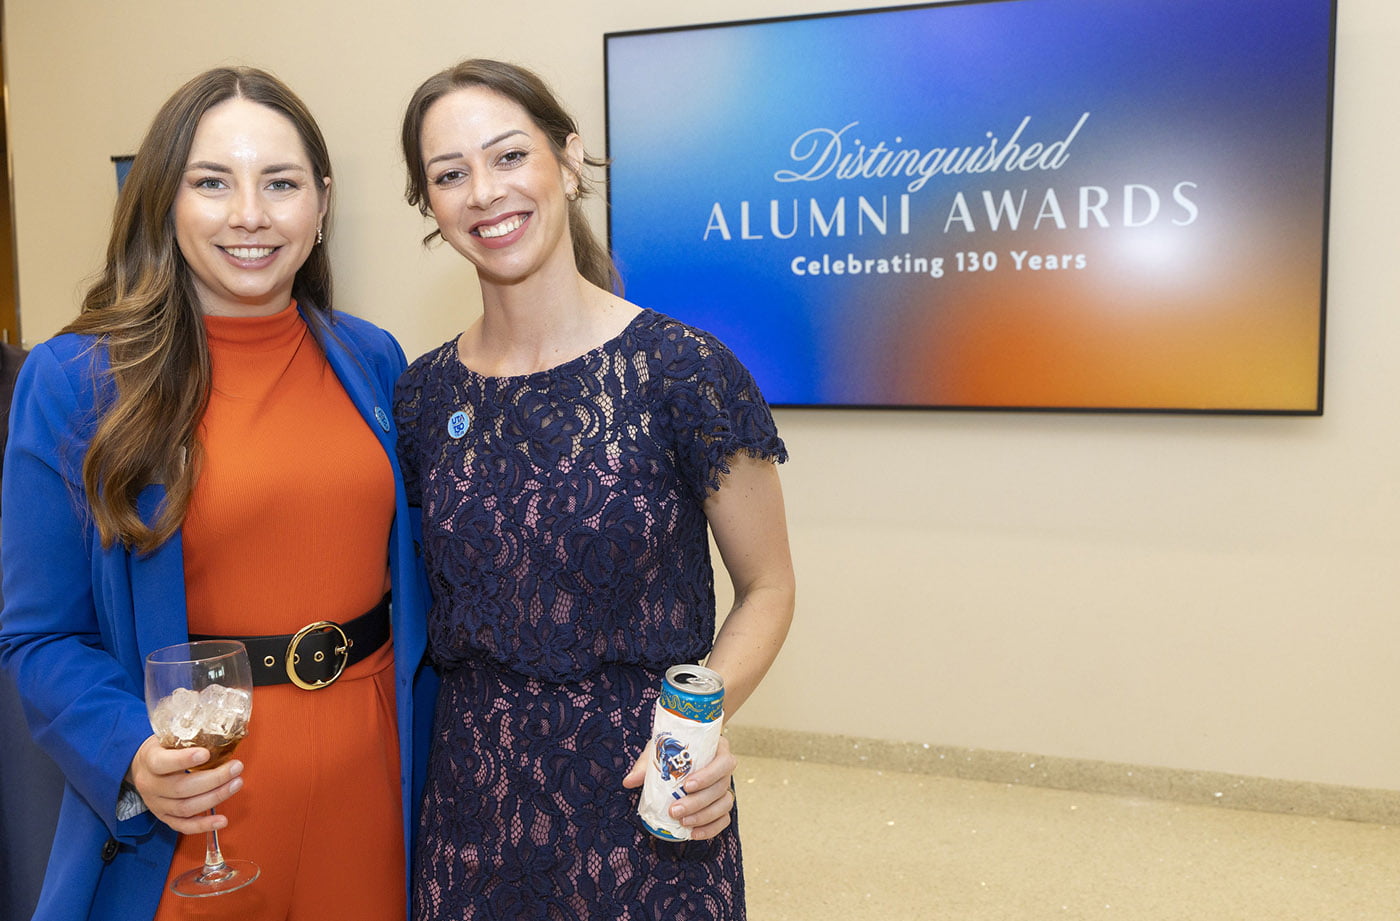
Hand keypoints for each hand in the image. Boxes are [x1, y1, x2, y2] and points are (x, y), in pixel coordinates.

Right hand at [128, 735, 243, 834]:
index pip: (162, 763)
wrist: (140, 767)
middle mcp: (150, 785)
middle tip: (236, 767)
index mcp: (149, 761)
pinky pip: (183, 826)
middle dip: (214, 779)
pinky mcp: (164, 817)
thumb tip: (228, 732)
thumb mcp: (169, 736)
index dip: (184, 759)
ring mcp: (157, 804)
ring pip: (185, 808)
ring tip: (236, 783)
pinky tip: (222, 820)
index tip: (206, 753)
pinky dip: (204, 826)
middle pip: (181, 788)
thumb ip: (191, 735)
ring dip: (215, 797)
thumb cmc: (162, 748)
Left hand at [623, 734, 736, 839]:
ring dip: (704, 816)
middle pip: (722, 787)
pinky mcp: (722, 805)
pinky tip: (693, 833)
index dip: (708, 775)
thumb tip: (629, 782)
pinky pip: (723, 819)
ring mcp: (726, 788)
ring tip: (683, 823)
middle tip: (675, 810)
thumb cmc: (671, 751)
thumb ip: (646, 765)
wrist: (677, 757)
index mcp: (717, 749)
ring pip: (725, 804)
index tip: (687, 786)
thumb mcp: (659, 751)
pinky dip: (710, 828)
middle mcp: (725, 769)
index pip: (723, 761)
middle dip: (698, 802)